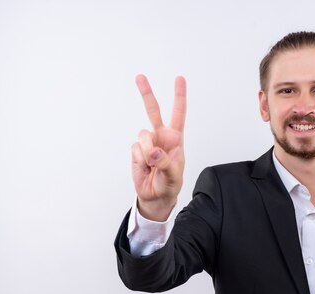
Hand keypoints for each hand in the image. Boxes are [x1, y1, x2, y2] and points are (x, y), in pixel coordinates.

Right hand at [131, 74, 185, 220]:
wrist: (156, 196)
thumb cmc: (170, 184)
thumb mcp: (174, 175)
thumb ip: (165, 162)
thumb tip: (152, 151)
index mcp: (175, 138)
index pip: (178, 113)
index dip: (179, 96)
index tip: (179, 79)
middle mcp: (161, 136)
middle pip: (153, 111)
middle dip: (147, 93)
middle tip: (140, 77)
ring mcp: (147, 142)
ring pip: (142, 135)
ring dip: (147, 151)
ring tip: (153, 165)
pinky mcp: (136, 150)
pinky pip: (135, 149)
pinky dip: (140, 160)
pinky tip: (145, 167)